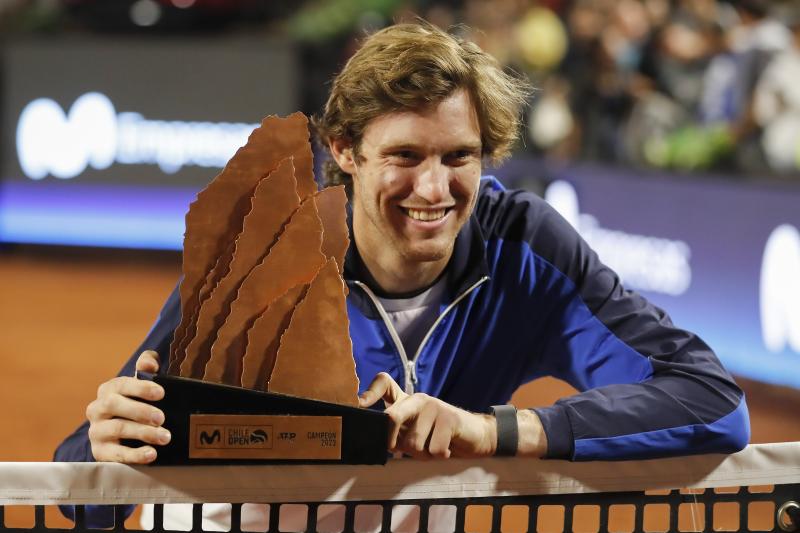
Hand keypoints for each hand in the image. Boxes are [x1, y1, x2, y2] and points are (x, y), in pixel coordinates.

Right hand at [85, 350, 169, 463]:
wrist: (122, 436)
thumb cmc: (138, 403)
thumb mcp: (143, 383)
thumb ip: (147, 365)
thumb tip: (149, 364)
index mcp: (108, 390)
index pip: (121, 384)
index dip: (140, 388)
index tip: (161, 393)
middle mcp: (97, 409)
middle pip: (114, 405)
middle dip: (141, 411)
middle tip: (162, 418)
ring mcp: (96, 431)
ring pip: (117, 429)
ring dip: (143, 433)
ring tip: (165, 437)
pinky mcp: (100, 452)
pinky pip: (116, 454)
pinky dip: (135, 454)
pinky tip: (152, 454)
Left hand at [359, 372, 496, 458]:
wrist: (474, 436)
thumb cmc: (438, 437)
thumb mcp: (414, 433)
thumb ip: (397, 434)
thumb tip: (377, 442)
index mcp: (406, 401)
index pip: (384, 383)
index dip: (369, 392)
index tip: (358, 404)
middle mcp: (418, 399)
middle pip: (391, 417)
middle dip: (392, 442)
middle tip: (401, 450)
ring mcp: (434, 406)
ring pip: (413, 442)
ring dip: (422, 455)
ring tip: (432, 448)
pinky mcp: (450, 418)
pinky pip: (434, 449)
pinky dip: (438, 456)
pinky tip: (446, 449)